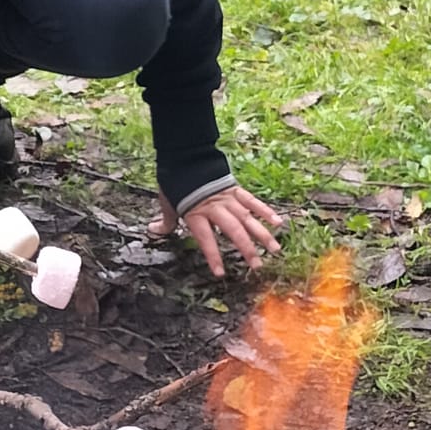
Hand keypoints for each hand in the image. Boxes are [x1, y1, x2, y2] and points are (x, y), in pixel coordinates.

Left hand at [150, 184, 285, 277]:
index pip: (206, 239)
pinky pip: (252, 201)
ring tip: (275, 249)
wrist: (185, 156)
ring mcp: (228, 198)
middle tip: (257, 265)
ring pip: (248, 218)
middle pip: (234, 231)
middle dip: (247, 249)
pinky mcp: (235, 189)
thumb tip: (152, 231)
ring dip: (262, 234)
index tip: (221, 273)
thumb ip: (165, 220)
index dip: (213, 256)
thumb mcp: (167, 202)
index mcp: (196, 214)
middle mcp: (215, 208)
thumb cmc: (175, 182)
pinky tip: (278, 222)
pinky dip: (265, 211)